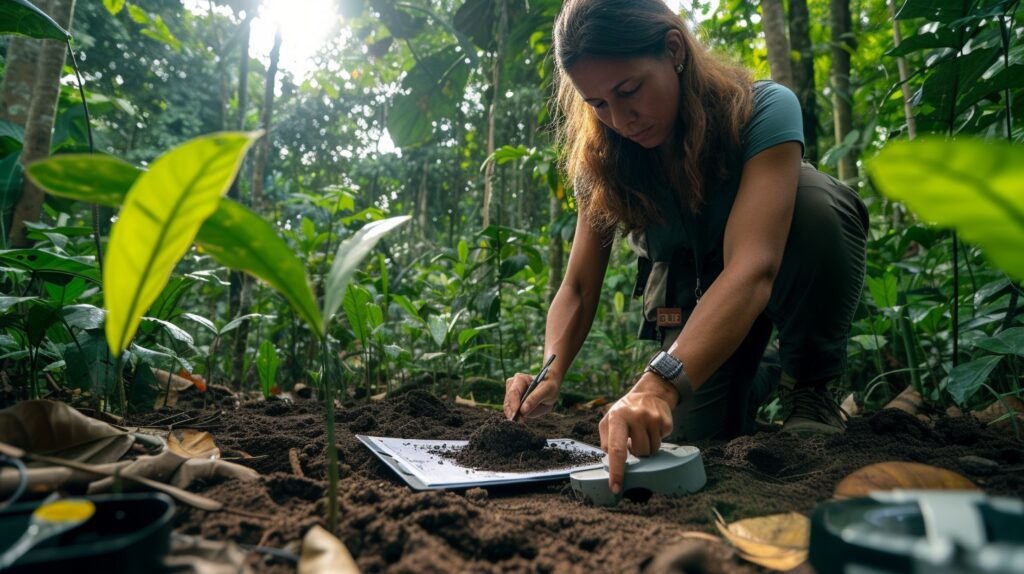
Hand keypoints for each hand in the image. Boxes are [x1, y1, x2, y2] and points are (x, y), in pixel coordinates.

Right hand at [504, 372, 560, 419]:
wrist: (549, 387)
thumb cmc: (549, 386)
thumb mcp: (546, 391)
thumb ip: (534, 399)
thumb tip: (523, 411)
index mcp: (520, 379)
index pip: (514, 393)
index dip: (514, 405)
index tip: (515, 416)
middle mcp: (513, 385)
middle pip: (508, 401)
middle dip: (512, 412)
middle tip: (519, 422)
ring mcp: (511, 393)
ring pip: (508, 407)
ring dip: (513, 414)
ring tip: (521, 420)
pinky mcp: (512, 401)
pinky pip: (511, 410)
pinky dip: (515, 415)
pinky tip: (520, 419)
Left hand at [599, 372, 676, 493]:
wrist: (649, 393)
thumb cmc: (624, 411)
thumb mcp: (609, 421)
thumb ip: (606, 442)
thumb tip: (610, 463)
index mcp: (617, 418)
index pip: (616, 449)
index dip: (616, 470)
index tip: (615, 487)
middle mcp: (636, 416)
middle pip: (640, 453)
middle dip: (637, 451)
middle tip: (634, 438)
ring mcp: (653, 418)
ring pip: (653, 451)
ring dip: (647, 447)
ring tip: (643, 432)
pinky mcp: (666, 420)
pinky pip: (663, 441)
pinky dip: (657, 438)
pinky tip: (652, 427)